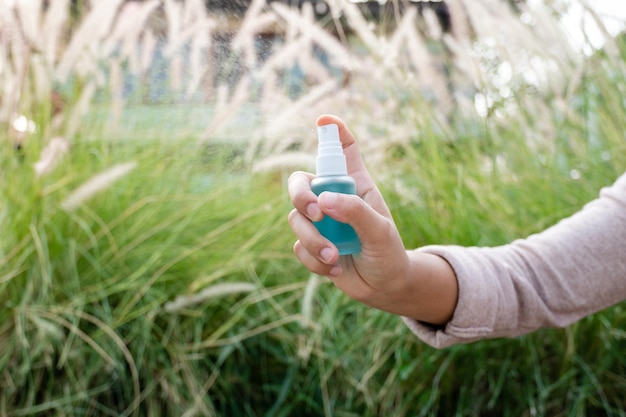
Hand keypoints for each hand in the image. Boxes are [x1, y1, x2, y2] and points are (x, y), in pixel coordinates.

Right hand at [288, 115, 457, 323]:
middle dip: (300, 195)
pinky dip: (315, 259)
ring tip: (335, 256)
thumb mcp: (380, 231)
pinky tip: (335, 267)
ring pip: (296, 219)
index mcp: (355, 185)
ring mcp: (320, 223)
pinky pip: (299, 246)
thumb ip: (355, 212)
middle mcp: (333, 199)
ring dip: (313, 240)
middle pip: (301, 182)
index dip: (333, 131)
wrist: (384, 287)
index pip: (343, 150)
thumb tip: (323, 201)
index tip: (325, 121)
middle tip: (315, 213)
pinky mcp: (311, 245)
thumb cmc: (389, 252)